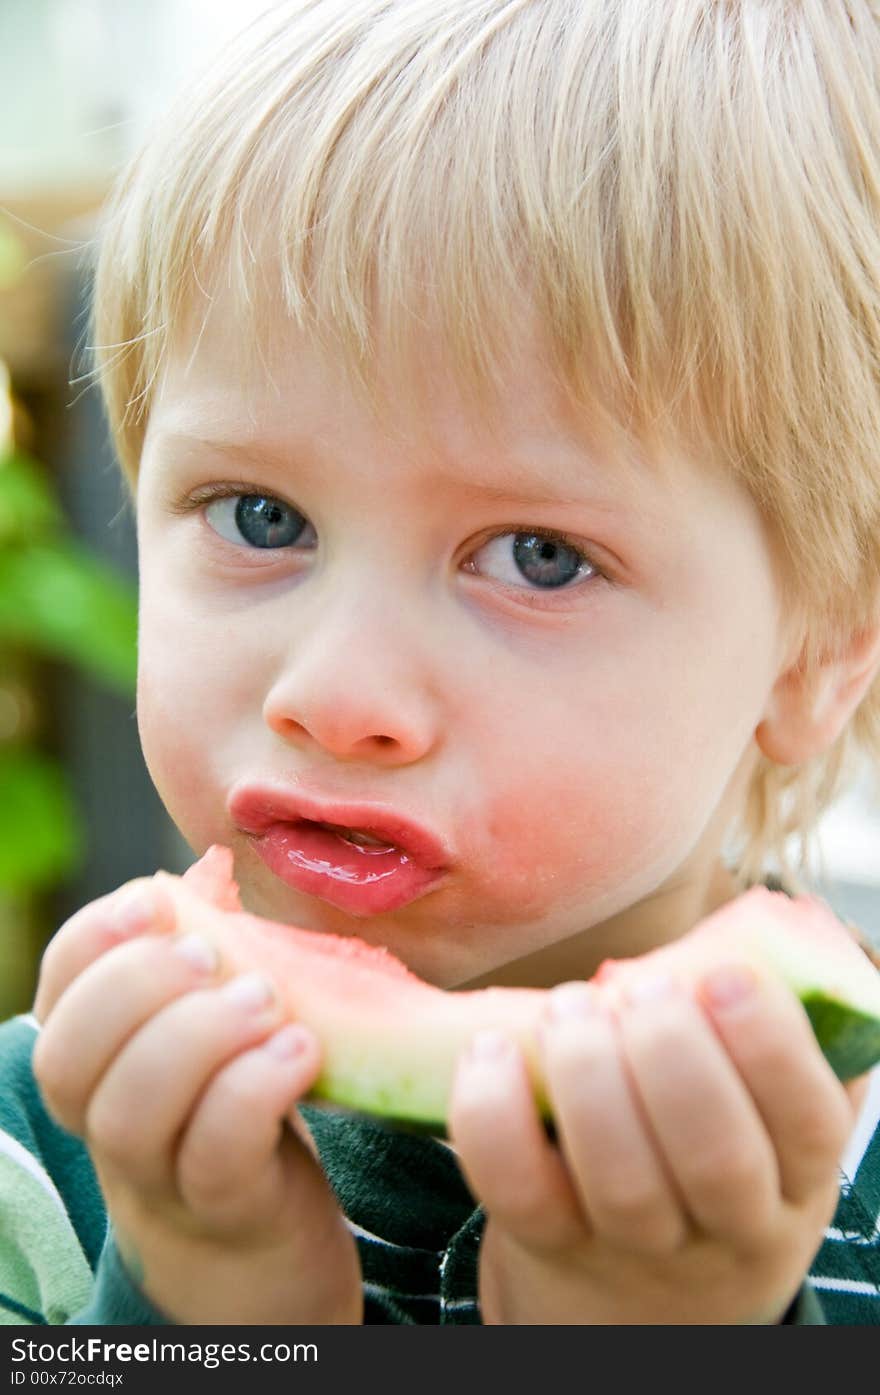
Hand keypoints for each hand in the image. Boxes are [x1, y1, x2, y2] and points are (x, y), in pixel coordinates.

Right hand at [33, 881, 361, 1324]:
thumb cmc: (234, 1109)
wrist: (260, 1244)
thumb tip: (211, 869)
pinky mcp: (224, 1210)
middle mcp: (106, 1121)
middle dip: (138, 985)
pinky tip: (301, 1049)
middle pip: (73, 1055)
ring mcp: (158, 1174)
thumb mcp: (210, 1030)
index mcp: (99, 1059)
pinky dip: (253, 1090)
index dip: (95, 938)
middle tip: (216, 954)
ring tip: (266, 1000)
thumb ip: (204, 964)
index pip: (58, 988)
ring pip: (131, 1112)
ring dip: (196, 1038)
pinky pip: (214, 1155)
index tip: (155, 900)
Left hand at [449, 962, 862, 1323]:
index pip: (804, 1120)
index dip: (769, 1047)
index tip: (723, 976)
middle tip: (638, 988)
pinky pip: (519, 1195)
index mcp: (793, 1175)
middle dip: (672, 1057)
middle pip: (714, 1160)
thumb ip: (772, 1034)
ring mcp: (634, 1244)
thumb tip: (765, 932)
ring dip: (589, 1079)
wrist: (645, 1298)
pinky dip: (494, 1118)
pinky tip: (489, 1049)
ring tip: (569, 1008)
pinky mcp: (548, 1244)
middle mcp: (724, 1226)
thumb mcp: (765, 1113)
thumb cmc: (712, 1153)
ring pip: (621, 1183)